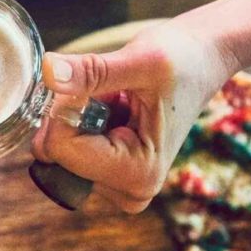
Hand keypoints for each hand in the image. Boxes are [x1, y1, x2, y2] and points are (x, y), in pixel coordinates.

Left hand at [31, 18, 237, 212]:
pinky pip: (67, 146)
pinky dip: (81, 120)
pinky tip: (114, 109)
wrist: (202, 60)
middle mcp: (129, 190)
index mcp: (139, 173)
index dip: (66, 107)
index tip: (96, 83)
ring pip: (58, 148)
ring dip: (77, 115)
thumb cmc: (183, 60)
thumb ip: (92, 71)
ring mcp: (117, 185)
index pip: (61, 148)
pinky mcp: (108, 173)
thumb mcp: (140, 60)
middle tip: (111, 92)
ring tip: (119, 101)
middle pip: (57, 153)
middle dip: (70, 113)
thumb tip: (48, 71)